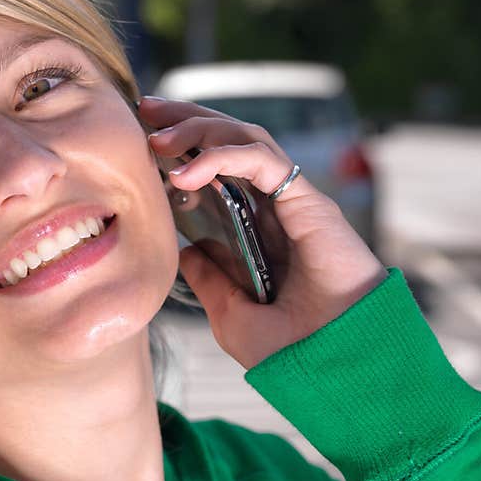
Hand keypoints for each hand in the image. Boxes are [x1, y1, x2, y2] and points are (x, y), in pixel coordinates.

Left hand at [139, 96, 387, 369]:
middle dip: (186, 121)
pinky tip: (186, 173)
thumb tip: (184, 252)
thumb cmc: (293, 353)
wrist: (336, 369)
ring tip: (159, 139)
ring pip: (246, 139)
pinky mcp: (308, 202)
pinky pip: (264, 160)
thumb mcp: (231, 316)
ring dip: (200, 130)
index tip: (144, 149)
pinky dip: (224, 156)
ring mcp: (292, 203)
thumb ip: (210, 281)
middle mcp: (274, 210)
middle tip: (146, 111)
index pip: (218, 173)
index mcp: (257, 233)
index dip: (182, 152)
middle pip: (229, 144)